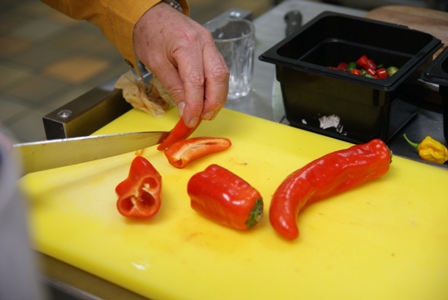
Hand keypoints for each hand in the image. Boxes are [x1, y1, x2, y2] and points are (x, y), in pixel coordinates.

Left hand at [133, 3, 228, 127]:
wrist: (151, 14)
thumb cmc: (150, 34)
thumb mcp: (155, 64)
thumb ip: (173, 87)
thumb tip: (186, 109)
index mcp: (186, 44)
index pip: (196, 81)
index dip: (195, 105)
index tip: (190, 120)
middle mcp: (203, 42)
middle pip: (218, 77)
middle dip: (214, 102)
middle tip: (204, 117)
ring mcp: (210, 43)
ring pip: (223, 75)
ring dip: (217, 97)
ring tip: (206, 111)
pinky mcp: (211, 48)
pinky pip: (220, 70)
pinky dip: (216, 87)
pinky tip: (207, 98)